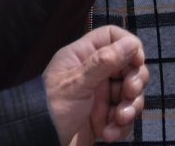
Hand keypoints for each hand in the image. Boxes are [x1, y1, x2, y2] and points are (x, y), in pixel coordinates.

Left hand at [43, 25, 148, 145]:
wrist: (38, 144)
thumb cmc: (50, 109)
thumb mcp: (76, 84)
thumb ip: (104, 62)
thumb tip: (131, 43)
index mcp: (83, 57)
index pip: (112, 37)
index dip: (129, 46)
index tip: (136, 62)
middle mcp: (94, 74)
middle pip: (128, 66)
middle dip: (134, 81)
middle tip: (130, 93)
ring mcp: (100, 97)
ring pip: (130, 94)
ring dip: (130, 107)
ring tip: (119, 120)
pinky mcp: (103, 119)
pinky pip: (124, 117)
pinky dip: (121, 126)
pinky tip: (109, 134)